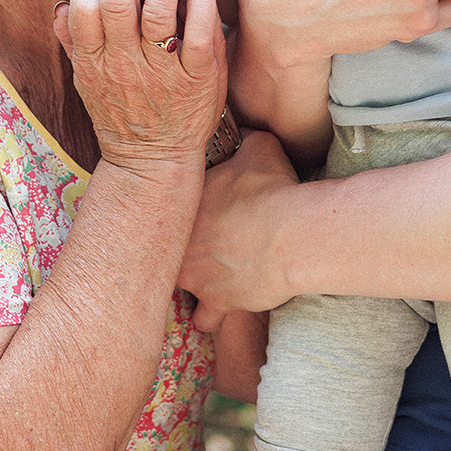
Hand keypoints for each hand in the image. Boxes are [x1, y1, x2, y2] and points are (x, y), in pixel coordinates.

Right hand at [54, 0, 226, 177]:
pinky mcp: (197, 82)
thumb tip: (64, 7)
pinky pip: (199, 40)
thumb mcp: (87, 81)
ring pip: (160, 15)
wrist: (152, 162)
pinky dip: (201, 7)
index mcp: (95, 61)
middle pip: (121, 3)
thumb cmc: (120, 114)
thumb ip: (75, 43)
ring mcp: (161, 73)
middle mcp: (124, 64)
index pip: (87, 10)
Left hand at [178, 130, 301, 313]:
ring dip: (190, 281)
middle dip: (177, 247)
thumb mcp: (258, 149)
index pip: (161, 211)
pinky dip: (209, 317)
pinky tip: (214, 312)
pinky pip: (204, 320)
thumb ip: (246, 139)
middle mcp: (179, 244)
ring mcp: (195, 276)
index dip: (176, 214)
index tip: (191, 213)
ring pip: (178, 285)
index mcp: (181, 207)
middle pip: (164, 250)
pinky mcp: (218, 302)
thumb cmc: (271, 190)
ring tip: (203, 276)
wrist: (289, 234)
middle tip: (197, 242)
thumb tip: (247, 130)